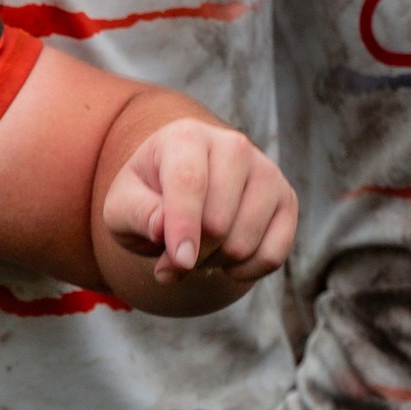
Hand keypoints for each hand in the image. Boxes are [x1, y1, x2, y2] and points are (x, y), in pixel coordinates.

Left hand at [103, 118, 296, 285]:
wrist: (178, 192)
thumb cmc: (146, 198)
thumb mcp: (123, 205)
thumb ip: (137, 214)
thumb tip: (162, 228)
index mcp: (186, 137)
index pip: (189, 182)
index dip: (183, 226)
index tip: (179, 262)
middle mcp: (233, 146)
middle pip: (218, 221)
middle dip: (189, 253)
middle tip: (171, 255)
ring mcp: (266, 172)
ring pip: (244, 242)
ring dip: (213, 263)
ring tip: (195, 251)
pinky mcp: (287, 199)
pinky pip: (273, 254)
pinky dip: (245, 272)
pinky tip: (225, 261)